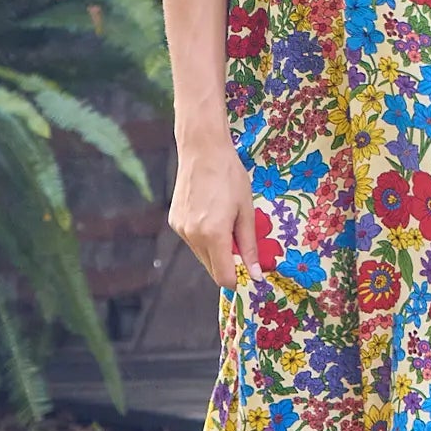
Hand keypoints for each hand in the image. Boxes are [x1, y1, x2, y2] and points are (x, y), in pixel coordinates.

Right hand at [169, 134, 258, 289]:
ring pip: (202, 256)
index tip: (247, 273)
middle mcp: (193, 236)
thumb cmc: (230, 177)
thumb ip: (249, 247)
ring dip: (215, 250)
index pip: (223, 277)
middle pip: (211, 269)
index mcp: (213, 235)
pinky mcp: (175, 221)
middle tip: (239, 241)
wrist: (202, 150)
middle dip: (227, 264)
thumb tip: (256, 275)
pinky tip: (210, 214)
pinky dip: (204, 238)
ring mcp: (181, 229)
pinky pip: (193, 241)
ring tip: (224, 221)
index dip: (237, 279)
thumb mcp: (246, 212)